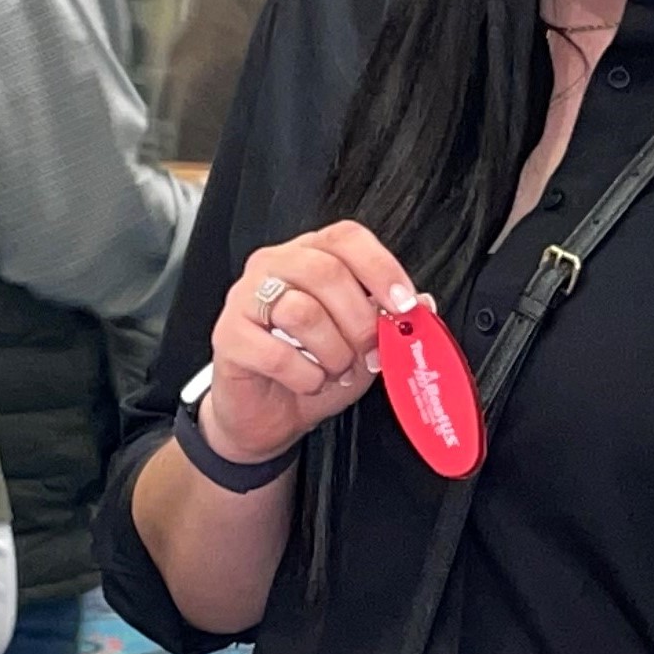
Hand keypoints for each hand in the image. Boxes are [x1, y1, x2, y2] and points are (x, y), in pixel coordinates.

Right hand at [196, 221, 422, 468]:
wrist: (268, 414)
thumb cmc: (314, 368)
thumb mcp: (364, 344)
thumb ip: (389, 320)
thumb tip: (425, 303)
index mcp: (310, 255)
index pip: (346, 238)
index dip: (381, 269)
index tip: (404, 306)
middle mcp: (274, 266)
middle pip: (326, 271)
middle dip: (360, 320)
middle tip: (370, 352)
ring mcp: (245, 298)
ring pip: (302, 311)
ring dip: (332, 352)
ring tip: (333, 370)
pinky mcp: (228, 336)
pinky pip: (276, 353)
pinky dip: (304, 376)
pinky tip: (306, 382)